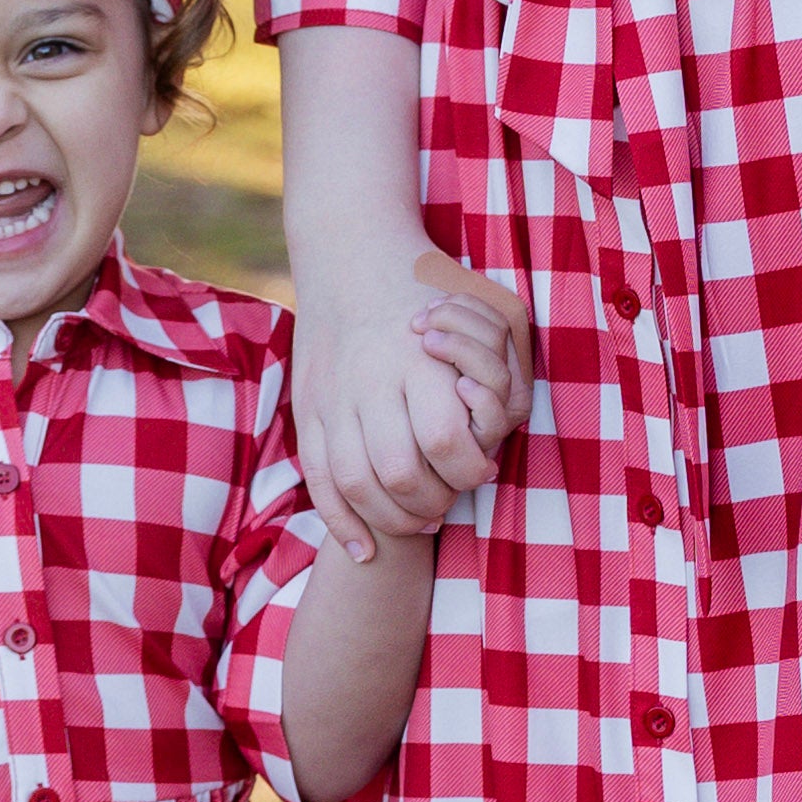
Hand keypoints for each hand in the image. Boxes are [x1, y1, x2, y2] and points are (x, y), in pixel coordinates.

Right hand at [296, 240, 530, 560]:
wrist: (350, 252)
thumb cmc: (426, 288)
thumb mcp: (474, 312)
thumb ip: (491, 372)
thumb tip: (494, 438)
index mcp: (418, 360)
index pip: (446, 443)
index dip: (470, 472)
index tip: (484, 470)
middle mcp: (371, 381)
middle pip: (400, 473)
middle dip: (433, 503)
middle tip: (450, 503)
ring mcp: (332, 398)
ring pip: (356, 484)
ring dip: (391, 519)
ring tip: (417, 522)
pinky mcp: (307, 409)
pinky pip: (318, 479)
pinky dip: (341, 523)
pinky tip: (364, 549)